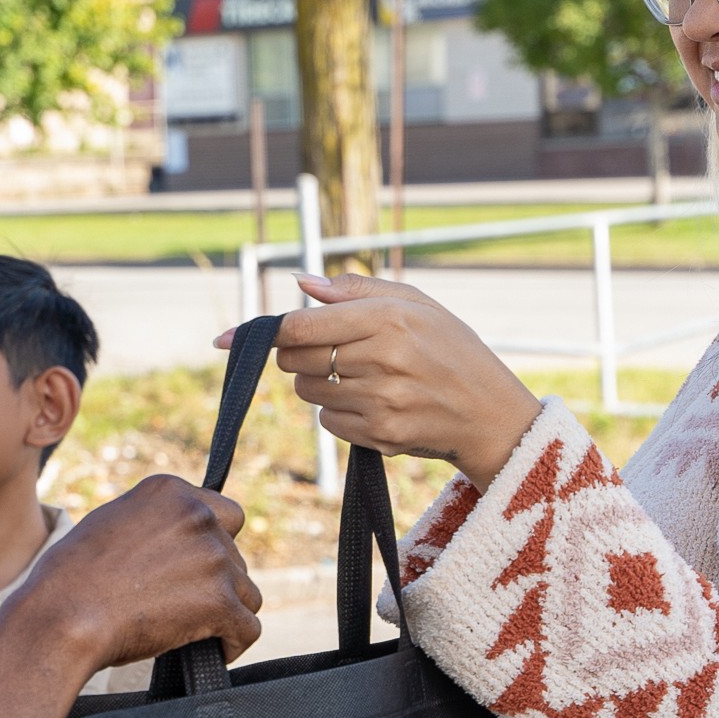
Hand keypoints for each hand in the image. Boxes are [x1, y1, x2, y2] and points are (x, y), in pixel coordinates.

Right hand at [5, 473, 261, 674]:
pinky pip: (248, 628)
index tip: (196, 569)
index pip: (223, 513)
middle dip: (217, 581)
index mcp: (169, 491)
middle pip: (235, 554)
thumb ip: (152, 523)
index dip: (213, 545)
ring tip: (197, 631)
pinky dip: (234, 643)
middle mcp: (197, 515)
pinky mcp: (220, 600)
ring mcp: (212, 556)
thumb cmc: (70, 580)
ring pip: (246, 591)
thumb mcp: (110, 525)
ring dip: (227, 611)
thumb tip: (173, 541)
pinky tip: (215, 651)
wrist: (63, 618)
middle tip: (185, 606)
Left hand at [221, 273, 541, 491]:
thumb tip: (303, 282)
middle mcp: (382, 358)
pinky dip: (339, 412)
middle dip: (299, 354)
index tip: (228, 339)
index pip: (301, 325)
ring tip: (365, 377)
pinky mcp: (380, 434)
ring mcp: (380, 400)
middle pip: (294, 359)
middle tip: (333, 351)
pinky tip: (375, 403)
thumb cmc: (450, 347)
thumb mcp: (416, 302)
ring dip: (321, 383)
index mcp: (388, 318)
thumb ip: (356, 289)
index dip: (263, 332)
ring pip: (307, 391)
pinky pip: (328, 421)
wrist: (490, 412)